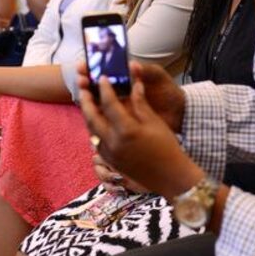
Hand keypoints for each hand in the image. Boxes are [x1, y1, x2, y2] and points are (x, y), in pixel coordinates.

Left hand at [78, 66, 201, 199]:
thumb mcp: (155, 122)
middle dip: (86, 101)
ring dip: (87, 114)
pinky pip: (96, 141)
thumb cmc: (167, 148)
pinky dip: (94, 128)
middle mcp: (113, 143)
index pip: (109, 104)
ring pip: (91, 130)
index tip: (103, 78)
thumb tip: (135, 84)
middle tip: (84, 88)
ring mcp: (109, 154)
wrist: (169, 177)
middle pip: (92, 117)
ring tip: (87, 102)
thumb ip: (140, 103)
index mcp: (126, 130)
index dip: (105, 89)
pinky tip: (98, 121)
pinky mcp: (110, 161)